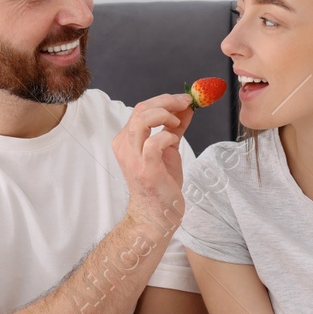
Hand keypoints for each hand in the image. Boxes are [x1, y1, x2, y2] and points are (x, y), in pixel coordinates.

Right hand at [114, 94, 193, 233]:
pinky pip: (154, 142)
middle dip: (167, 101)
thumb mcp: (169, 149)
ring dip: (164, 115)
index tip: (185, 98)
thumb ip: (175, 128)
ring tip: (177, 123)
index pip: (142, 108)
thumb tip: (187, 107)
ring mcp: (133, 158)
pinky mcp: (145, 169)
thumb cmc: (160, 184)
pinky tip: (174, 141)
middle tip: (186, 102)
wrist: (156, 214)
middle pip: (141, 110)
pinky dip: (167, 136)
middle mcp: (125, 146)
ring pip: (142, 121)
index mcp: (127, 140)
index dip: (165, 99)